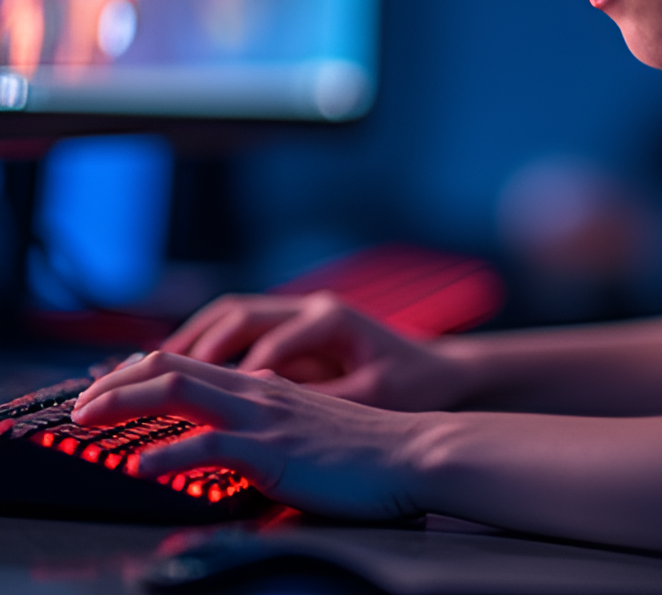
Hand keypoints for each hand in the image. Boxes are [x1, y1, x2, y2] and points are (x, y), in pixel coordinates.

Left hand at [71, 352, 429, 519]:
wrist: (413, 450)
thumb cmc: (367, 444)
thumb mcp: (310, 419)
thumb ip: (271, 413)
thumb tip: (233, 423)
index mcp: (265, 382)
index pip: (188, 362)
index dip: (139, 371)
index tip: (105, 390)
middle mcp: (259, 389)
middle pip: (172, 367)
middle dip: (116, 382)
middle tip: (79, 404)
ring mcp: (266, 417)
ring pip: (180, 392)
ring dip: (124, 404)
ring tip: (87, 419)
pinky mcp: (276, 451)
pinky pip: (211, 446)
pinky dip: (168, 456)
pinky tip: (141, 468)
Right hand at [162, 291, 471, 410]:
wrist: (439, 370)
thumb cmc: (411, 383)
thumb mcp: (374, 397)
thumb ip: (324, 406)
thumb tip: (271, 422)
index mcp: (331, 319)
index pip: (271, 344)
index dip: (239, 375)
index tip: (207, 407)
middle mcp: (310, 308)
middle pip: (237, 316)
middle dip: (194, 347)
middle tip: (151, 376)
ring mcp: (300, 315)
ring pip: (231, 317)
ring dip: (192, 342)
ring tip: (150, 371)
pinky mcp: (294, 332)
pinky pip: (240, 333)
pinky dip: (208, 350)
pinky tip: (181, 375)